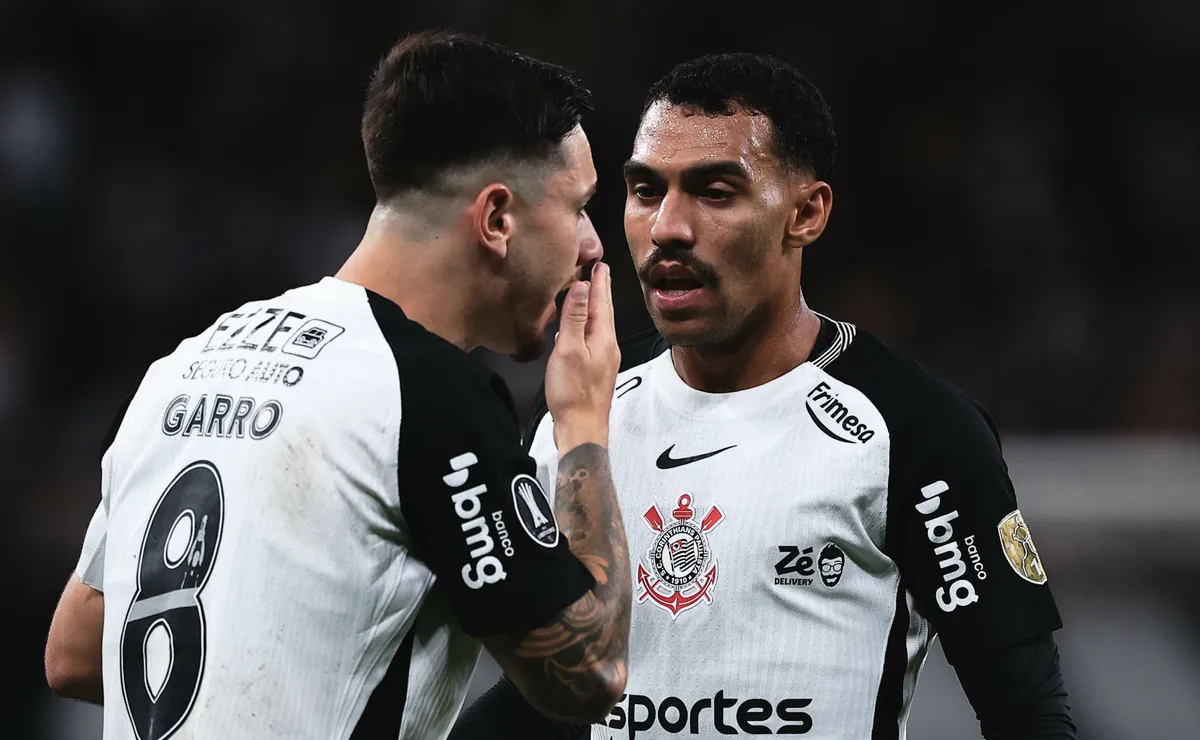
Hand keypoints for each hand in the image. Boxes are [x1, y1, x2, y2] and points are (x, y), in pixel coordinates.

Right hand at [544, 262, 619, 449]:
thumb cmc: (573, 393)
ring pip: (599, 325)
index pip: (602, 301)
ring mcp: (603, 360)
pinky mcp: (595, 371)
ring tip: (588, 293)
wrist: (582, 429)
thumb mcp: (570, 349)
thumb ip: (576, 317)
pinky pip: (592, 339)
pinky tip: (577, 329)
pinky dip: (586, 326)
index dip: (599, 281)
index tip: (599, 263)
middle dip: (600, 290)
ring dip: (594, 307)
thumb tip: (584, 286)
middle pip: (605, 311)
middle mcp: (608, 346)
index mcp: (603, 338)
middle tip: (599, 271)